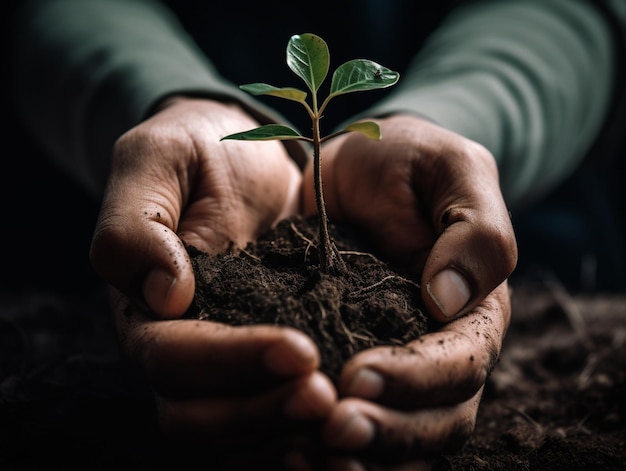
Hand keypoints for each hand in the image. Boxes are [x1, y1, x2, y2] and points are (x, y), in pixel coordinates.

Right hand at [90, 97, 334, 462]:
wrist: (239, 154)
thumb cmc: (194, 151)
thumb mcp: (155, 160)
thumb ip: (136, 224)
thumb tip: (165, 296)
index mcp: (144, 307)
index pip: (172, 359)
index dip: (230, 363)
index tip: (298, 348)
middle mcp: (179, 347)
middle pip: (200, 416)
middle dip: (262, 412)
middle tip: (326, 397)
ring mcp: (225, 358)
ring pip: (238, 430)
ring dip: (287, 430)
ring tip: (344, 412)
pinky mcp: (265, 358)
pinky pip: (274, 415)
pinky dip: (303, 428)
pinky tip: (349, 415)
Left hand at [302, 114, 515, 465]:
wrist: (356, 164)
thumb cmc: (408, 160)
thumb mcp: (452, 170)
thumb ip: (473, 231)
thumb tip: (448, 300)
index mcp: (474, 309)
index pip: (460, 364)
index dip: (416, 379)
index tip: (357, 375)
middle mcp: (439, 349)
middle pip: (434, 419)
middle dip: (386, 430)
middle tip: (329, 426)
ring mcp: (394, 361)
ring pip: (396, 433)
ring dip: (356, 449)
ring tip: (304, 448)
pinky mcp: (348, 359)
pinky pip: (352, 415)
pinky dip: (327, 441)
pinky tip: (288, 443)